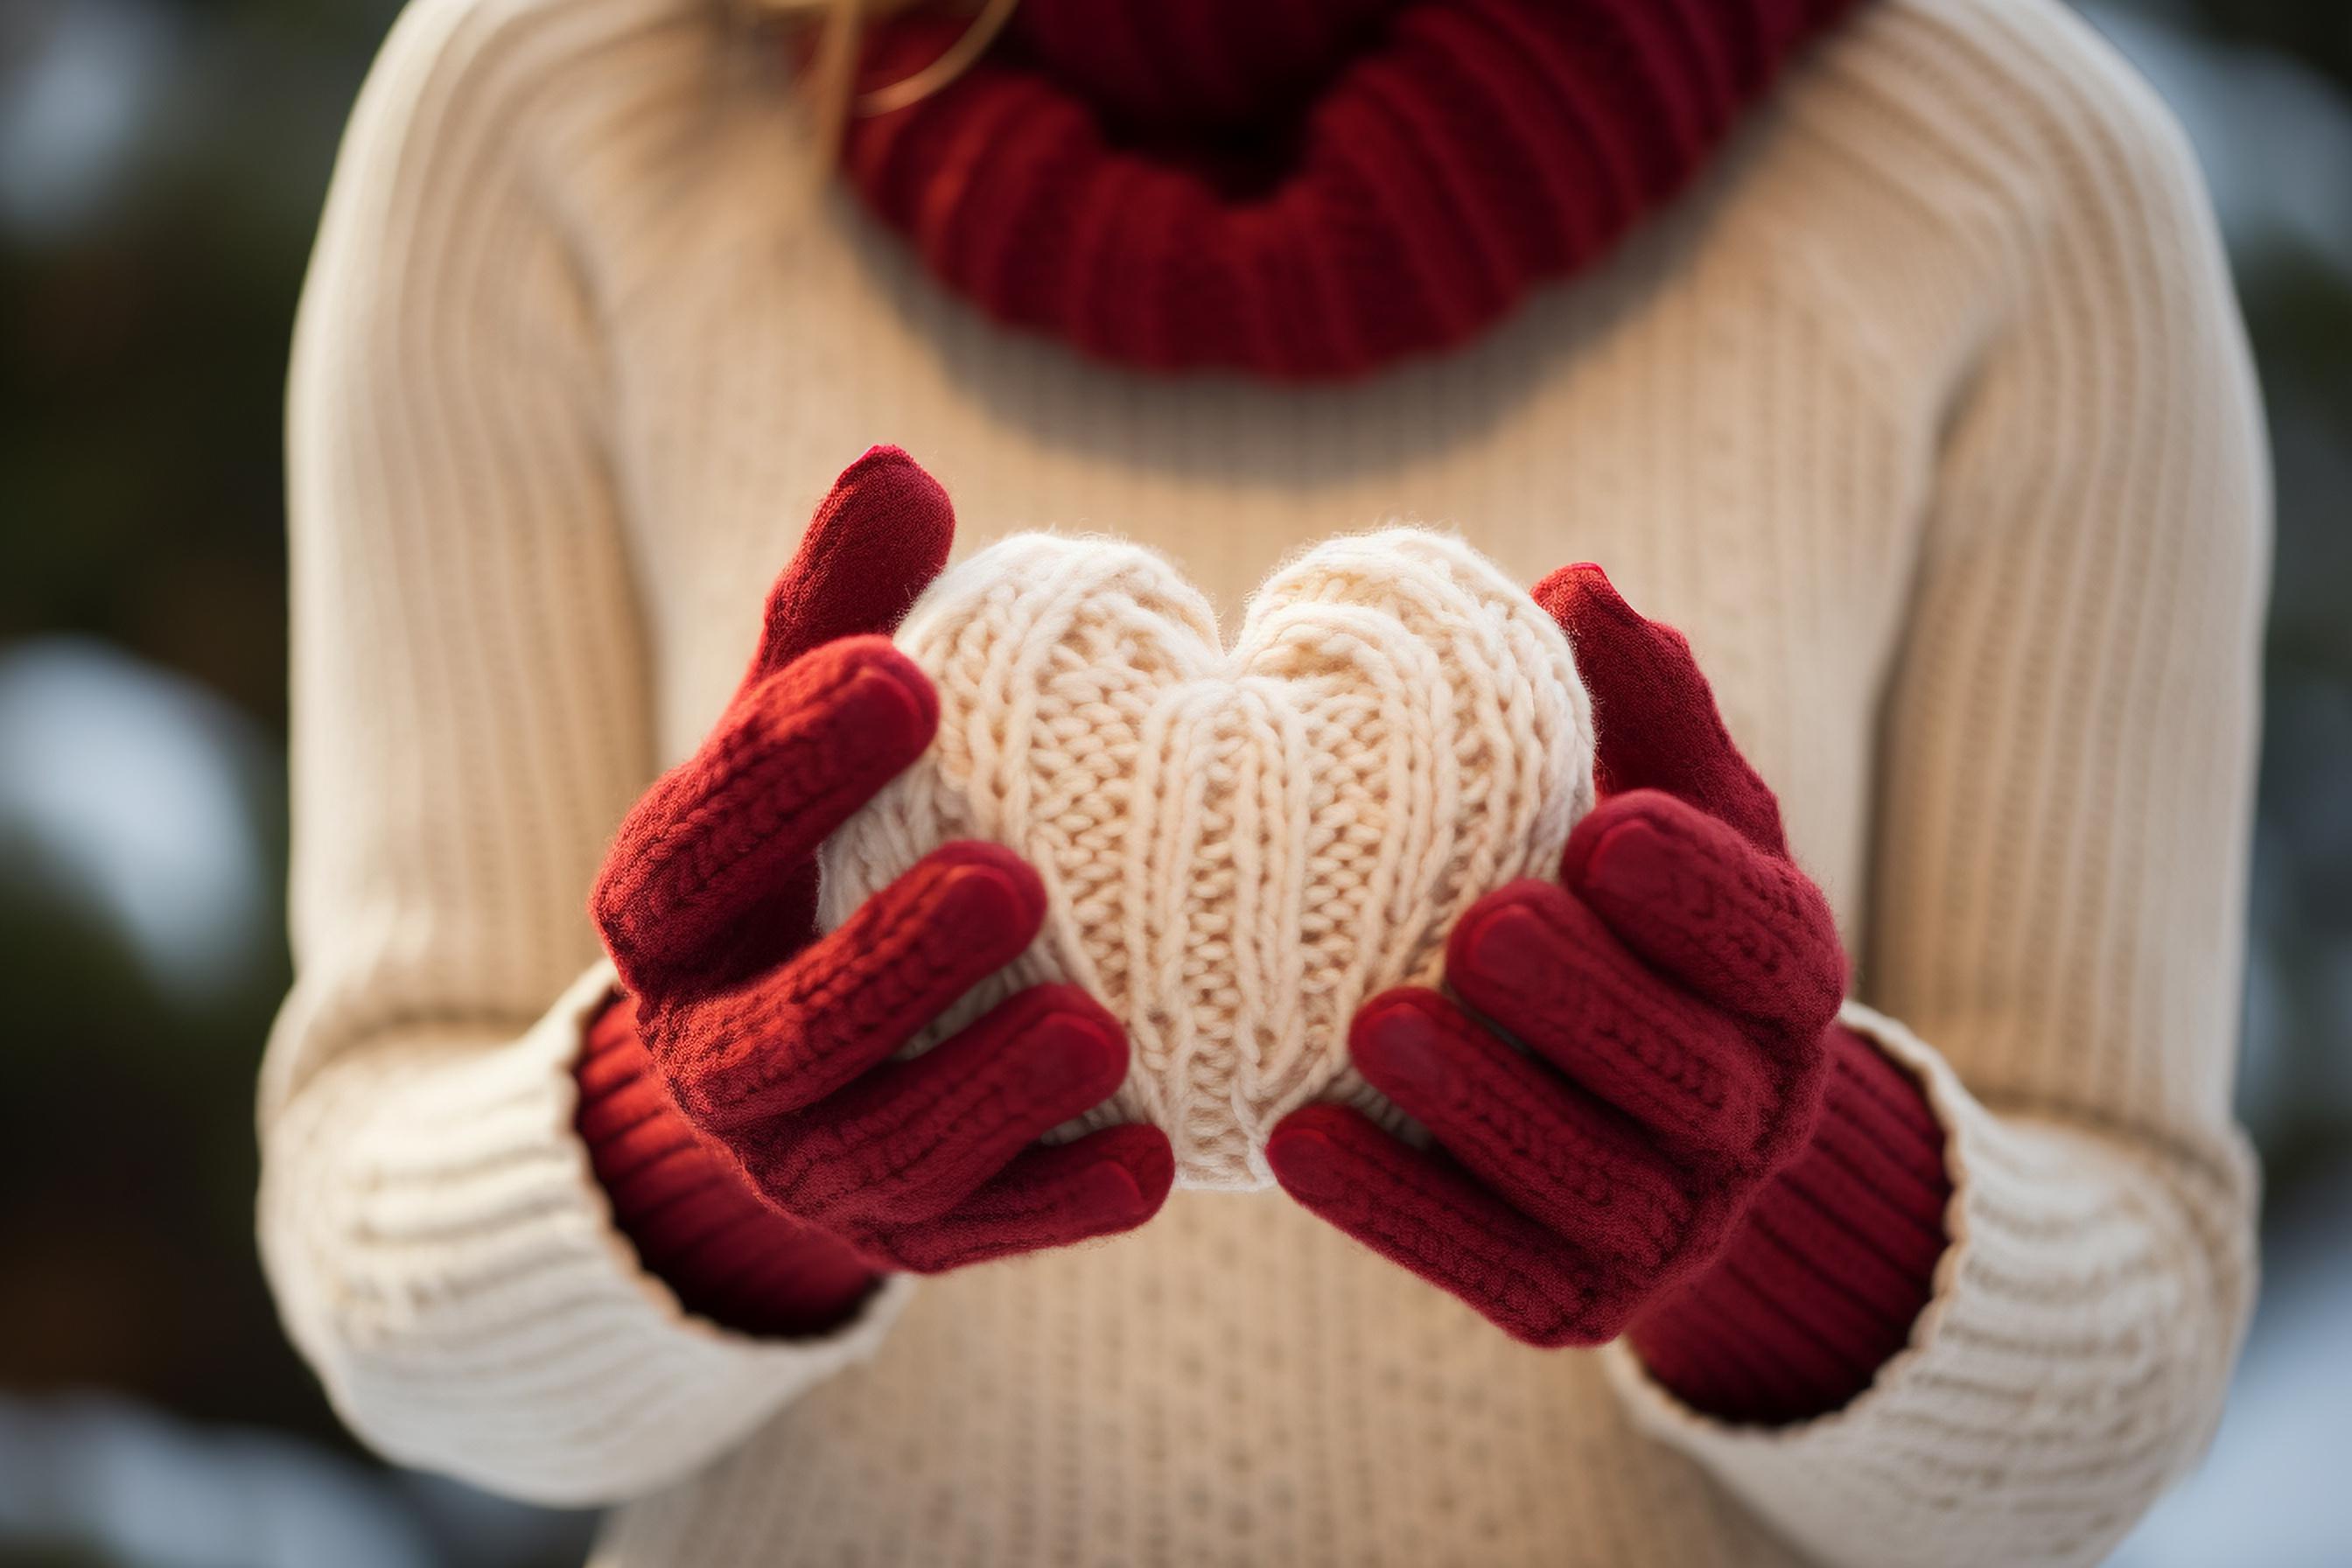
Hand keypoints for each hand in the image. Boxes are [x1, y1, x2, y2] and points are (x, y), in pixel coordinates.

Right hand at [587, 448, 1172, 1285]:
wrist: (791, 1066)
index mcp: (673, 913)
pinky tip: (1151, 1163)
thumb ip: (838, 615)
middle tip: (1010, 879)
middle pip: (777, 1033)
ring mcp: (805, 1163)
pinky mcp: (902, 1243)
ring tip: (1099, 1031)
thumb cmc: (819, 851)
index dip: (786, 770)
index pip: (697, 846)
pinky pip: (976, 1237)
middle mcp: (714, 1055)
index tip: (901, 678)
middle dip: (883, 963)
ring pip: (877, 1154)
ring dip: (983, 1097)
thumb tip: (899, 467)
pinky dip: (1056, 1207)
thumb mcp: (803, 730)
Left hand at [1266, 564, 1844, 1345]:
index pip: (1767, 942)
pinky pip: (1489, 1267)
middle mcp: (1749, 1110)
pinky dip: (1396, 1212)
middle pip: (1683, 1071)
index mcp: (1780, 979)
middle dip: (1586, 1003)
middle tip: (1480, 929)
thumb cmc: (1630, 920)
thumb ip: (1635, 710)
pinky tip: (1294, 1144)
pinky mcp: (1570, 1301)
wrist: (1651, 1130)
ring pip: (1590, 1182)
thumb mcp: (1663, 804)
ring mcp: (1666, 1223)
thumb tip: (1572, 588)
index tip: (1606, 832)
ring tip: (1373, 1028)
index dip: (1699, 896)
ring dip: (1483, 1109)